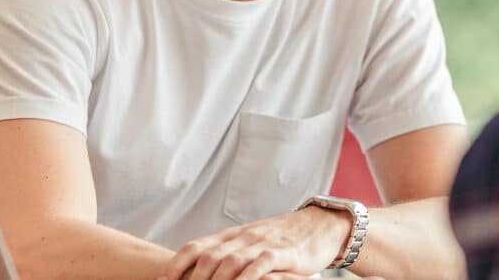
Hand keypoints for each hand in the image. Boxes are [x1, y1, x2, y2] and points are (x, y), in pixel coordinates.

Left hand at [160, 206, 352, 279]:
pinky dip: (246, 277)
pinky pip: (260, 264)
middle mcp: (243, 237)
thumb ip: (229, 252)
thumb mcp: (252, 241)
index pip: (196, 246)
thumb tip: (202, 268)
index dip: (176, 264)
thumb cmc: (284, 238)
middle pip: (209, 257)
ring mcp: (262, 243)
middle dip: (192, 279)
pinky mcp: (282, 252)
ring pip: (230, 261)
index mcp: (233, 235)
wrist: (321, 225)